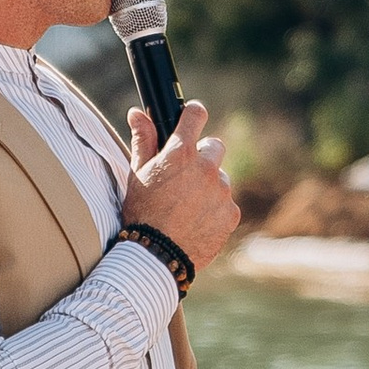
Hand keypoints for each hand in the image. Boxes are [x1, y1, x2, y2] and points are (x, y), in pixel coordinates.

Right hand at [125, 98, 240, 273]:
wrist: (156, 255)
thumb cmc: (142, 213)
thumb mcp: (137, 174)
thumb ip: (143, 140)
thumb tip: (138, 113)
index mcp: (181, 153)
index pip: (195, 114)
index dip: (193, 113)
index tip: (191, 117)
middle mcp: (206, 168)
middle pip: (214, 146)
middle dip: (202, 155)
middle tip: (185, 174)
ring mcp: (221, 191)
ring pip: (220, 178)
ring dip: (208, 185)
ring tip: (187, 205)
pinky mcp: (231, 213)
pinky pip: (226, 203)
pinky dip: (215, 209)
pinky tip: (197, 221)